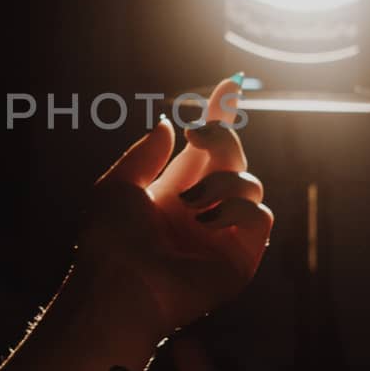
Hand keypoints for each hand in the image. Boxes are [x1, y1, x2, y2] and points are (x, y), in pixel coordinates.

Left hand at [80, 76, 273, 334]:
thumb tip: (167, 124)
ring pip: (250, 182)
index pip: (206, 148)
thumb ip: (144, 154)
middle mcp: (204, 208)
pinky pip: (260, 215)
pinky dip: (235, 210)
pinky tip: (205, 224)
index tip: (228, 85)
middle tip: (196, 136)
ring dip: (220, 184)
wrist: (119, 285)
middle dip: (221, 135)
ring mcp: (225, 232)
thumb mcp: (116, 186)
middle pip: (233, 156)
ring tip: (189, 207)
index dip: (219, 117)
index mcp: (174, 190)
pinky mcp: (242, 256)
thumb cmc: (108, 240)